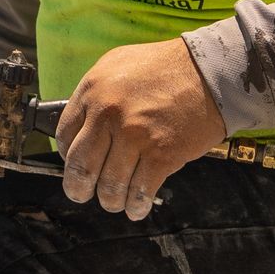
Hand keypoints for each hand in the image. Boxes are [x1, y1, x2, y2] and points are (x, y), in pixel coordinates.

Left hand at [51, 37, 225, 221]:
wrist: (209, 71)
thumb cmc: (164, 67)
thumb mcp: (116, 66)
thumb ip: (94, 95)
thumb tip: (80, 126)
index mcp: (93, 91)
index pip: (64, 135)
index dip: (66, 156)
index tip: (74, 165)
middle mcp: (109, 115)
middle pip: (80, 167)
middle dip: (78, 188)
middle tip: (81, 194)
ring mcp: (135, 136)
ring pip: (110, 186)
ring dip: (110, 200)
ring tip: (113, 202)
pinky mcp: (162, 155)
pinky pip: (140, 191)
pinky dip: (136, 206)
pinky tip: (136, 208)